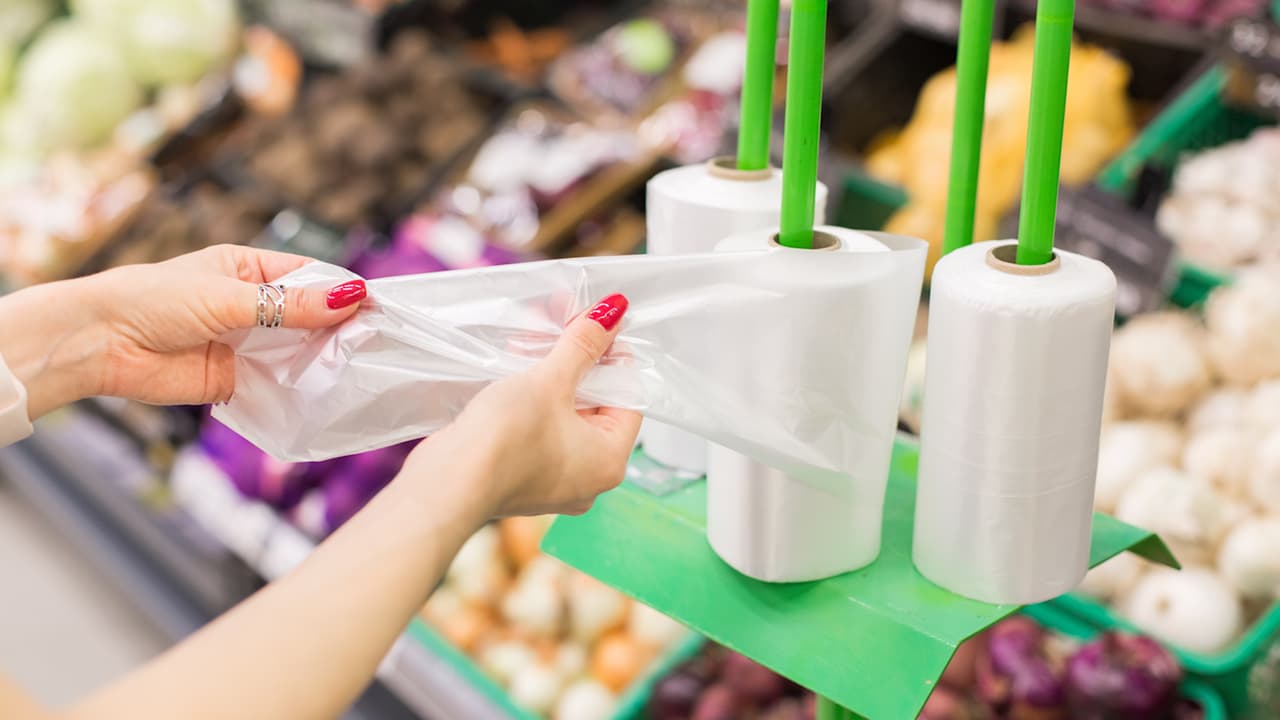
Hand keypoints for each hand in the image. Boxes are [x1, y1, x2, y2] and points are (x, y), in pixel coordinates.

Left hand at [0, 245, 366, 416]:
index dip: (341, 291)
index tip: (376, 308)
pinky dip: (297, 390)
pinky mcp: (236, 381)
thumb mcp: (228, 297)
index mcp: (248, 270)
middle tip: (374, 344)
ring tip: (355, 370)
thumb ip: (290, 305)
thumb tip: (351, 297)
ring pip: (296, 351)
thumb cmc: (153, 300)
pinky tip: (322, 394)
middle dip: (337, 329)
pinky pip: (277, 385)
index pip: (309, 277)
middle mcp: (251, 306)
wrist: (98, 344)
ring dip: (320, 360)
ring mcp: (245, 345)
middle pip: (309, 316)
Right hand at [402, 293, 640, 518]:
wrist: (447, 484)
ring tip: (534, 334)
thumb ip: (583, 345)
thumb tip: (613, 312)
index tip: (597, 328)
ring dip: (552, 374)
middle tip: (565, 321)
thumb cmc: (506, 440)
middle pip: (596, 405)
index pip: (628, 399)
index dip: (615, 359)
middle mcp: (588, 478)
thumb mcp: (550, 381)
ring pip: (564, 415)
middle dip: (578, 360)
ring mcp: (553, 481)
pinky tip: (515, 364)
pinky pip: (539, 430)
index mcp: (609, 461)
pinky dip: (533, 399)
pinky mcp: (522, 476)